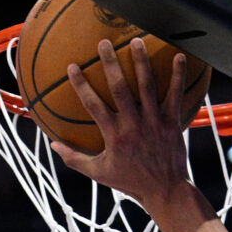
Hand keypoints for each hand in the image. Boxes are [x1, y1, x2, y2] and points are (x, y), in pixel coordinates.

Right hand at [50, 38, 195, 211]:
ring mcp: (154, 122)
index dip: (81, 85)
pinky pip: (175, 95)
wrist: (164, 190)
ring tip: (136, 40)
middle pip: (120, 89)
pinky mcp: (172, 121)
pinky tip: (178, 56)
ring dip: (141, 62)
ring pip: (147, 86)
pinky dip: (177, 76)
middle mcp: (133, 125)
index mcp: (114, 136)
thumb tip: (53, 145)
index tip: (72, 67)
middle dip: (111, 64)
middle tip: (104, 43)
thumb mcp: (99, 173)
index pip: (93, 106)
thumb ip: (75, 159)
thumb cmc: (129, 181)